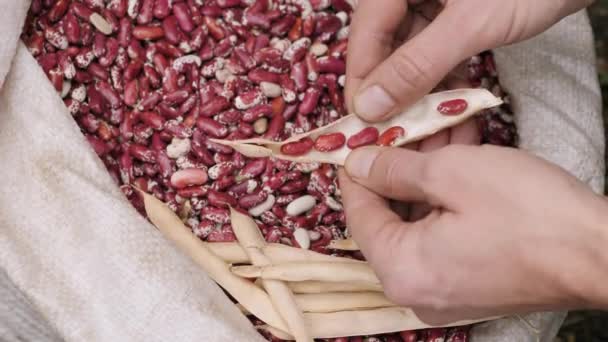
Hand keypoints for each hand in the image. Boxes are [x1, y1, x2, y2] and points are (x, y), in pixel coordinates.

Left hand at [339, 145, 607, 322]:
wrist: (601, 252)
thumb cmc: (529, 213)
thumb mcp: (451, 173)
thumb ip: (393, 169)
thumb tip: (357, 163)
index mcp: (401, 271)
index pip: (358, 213)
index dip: (354, 170)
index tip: (356, 139)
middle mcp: (415, 290)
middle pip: (388, 218)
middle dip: (397, 167)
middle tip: (403, 128)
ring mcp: (443, 290)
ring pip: (417, 222)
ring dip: (426, 176)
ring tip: (439, 130)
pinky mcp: (468, 283)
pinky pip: (441, 235)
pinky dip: (446, 199)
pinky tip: (459, 157)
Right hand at [345, 0, 591, 121]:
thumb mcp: (471, 24)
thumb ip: (417, 65)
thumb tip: (368, 107)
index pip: (365, 34)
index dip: (362, 81)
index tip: (363, 124)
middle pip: (386, 51)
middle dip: (394, 97)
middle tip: (394, 139)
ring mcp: (434, 7)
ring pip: (413, 62)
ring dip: (422, 101)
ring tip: (428, 141)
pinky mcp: (456, 22)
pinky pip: (440, 61)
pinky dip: (446, 90)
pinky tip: (451, 120)